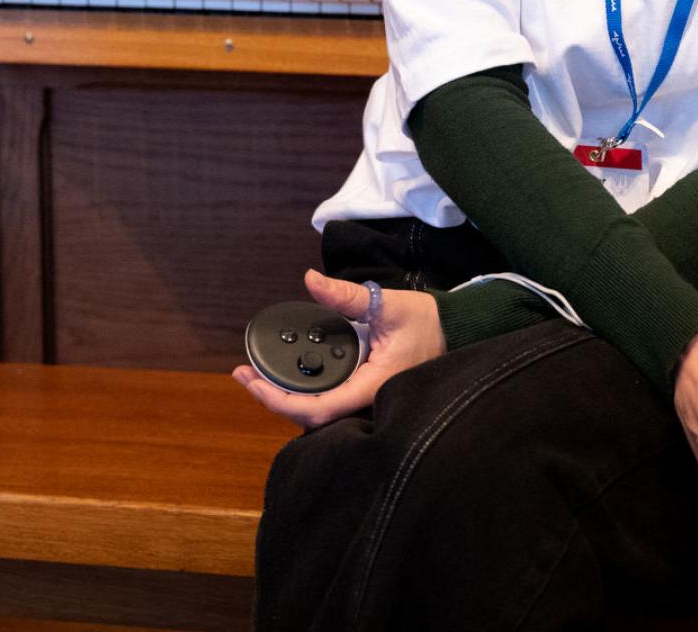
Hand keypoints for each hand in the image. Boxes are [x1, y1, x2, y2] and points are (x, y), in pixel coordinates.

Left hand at [232, 269, 444, 428]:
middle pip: (310, 417)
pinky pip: (330, 401)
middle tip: (243, 375)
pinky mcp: (365, 393)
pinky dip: (304, 392)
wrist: (454, 333)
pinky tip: (286, 377)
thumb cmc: (427, 322)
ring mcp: (366, 401)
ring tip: (255, 376)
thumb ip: (347, 296)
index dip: (279, 400)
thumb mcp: (387, 304)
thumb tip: (312, 280)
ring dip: (285, 396)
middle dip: (272, 399)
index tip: (252, 381)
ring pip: (318, 412)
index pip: (317, 409)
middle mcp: (367, 402)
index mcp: (371, 387)